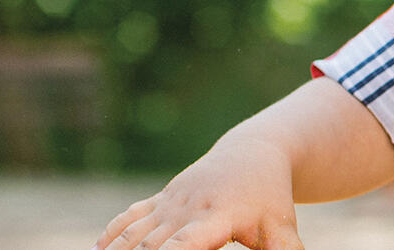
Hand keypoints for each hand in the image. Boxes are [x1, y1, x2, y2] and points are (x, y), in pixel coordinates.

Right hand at [96, 135, 305, 249]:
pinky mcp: (158, 201)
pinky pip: (127, 219)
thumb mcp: (282, 228)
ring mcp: (168, 204)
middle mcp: (186, 210)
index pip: (182, 245)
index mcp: (216, 217)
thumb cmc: (270, 197)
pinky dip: (111, 236)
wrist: (253, 153)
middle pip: (150, 245)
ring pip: (132, 234)